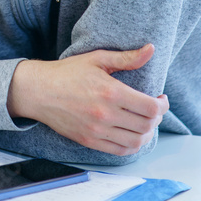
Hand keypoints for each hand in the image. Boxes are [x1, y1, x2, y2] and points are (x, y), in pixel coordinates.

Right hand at [7, 43, 168, 156]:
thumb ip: (126, 58)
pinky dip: (133, 145)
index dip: (163, 105)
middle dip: (157, 117)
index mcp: (110, 92)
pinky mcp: (89, 141)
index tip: (161, 98)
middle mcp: (105, 114)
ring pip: (137, 141)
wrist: (38, 91)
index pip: (151, 107)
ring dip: (147, 133)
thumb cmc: (66, 73)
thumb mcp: (97, 59)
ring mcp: (97, 130)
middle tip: (154, 109)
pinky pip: (121, 150)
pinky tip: (132, 133)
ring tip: (144, 122)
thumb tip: (151, 50)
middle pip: (147, 125)